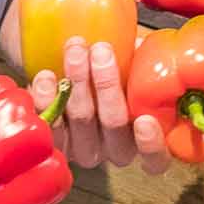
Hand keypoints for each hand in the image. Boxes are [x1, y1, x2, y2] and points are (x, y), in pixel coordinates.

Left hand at [31, 40, 171, 176]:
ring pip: (81, 119)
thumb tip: (139, 46)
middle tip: (101, 51)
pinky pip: (50, 125)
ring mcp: (83, 147)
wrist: (71, 66)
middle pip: (114, 124)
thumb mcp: (133, 60)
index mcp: (142, 134)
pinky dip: (47, 98)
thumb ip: (141, 60)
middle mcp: (114, 147)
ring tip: (75, 51)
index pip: (155, 157)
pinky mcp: (54, 139)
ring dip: (78, 81)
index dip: (151, 144)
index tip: (144, 121)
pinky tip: (47, 76)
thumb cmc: (111, 63)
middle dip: (107, 85)